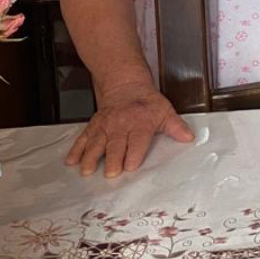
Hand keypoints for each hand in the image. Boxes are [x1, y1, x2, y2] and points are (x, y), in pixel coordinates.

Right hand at [66, 83, 194, 177]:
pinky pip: (83, 137)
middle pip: (116, 144)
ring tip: (86, 171)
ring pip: (96, 142)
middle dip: (112, 159)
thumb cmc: (147, 103)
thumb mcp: (165, 112)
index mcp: (140, 123)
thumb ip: (176, 127)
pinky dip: (76, 149)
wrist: (125, 85)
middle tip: (110, 174)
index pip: (137, 140)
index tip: (130, 166)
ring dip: (91, 157)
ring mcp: (105, 126)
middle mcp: (120, 124)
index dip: (134, 153)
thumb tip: (188, 137)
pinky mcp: (94, 125)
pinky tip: (71, 161)